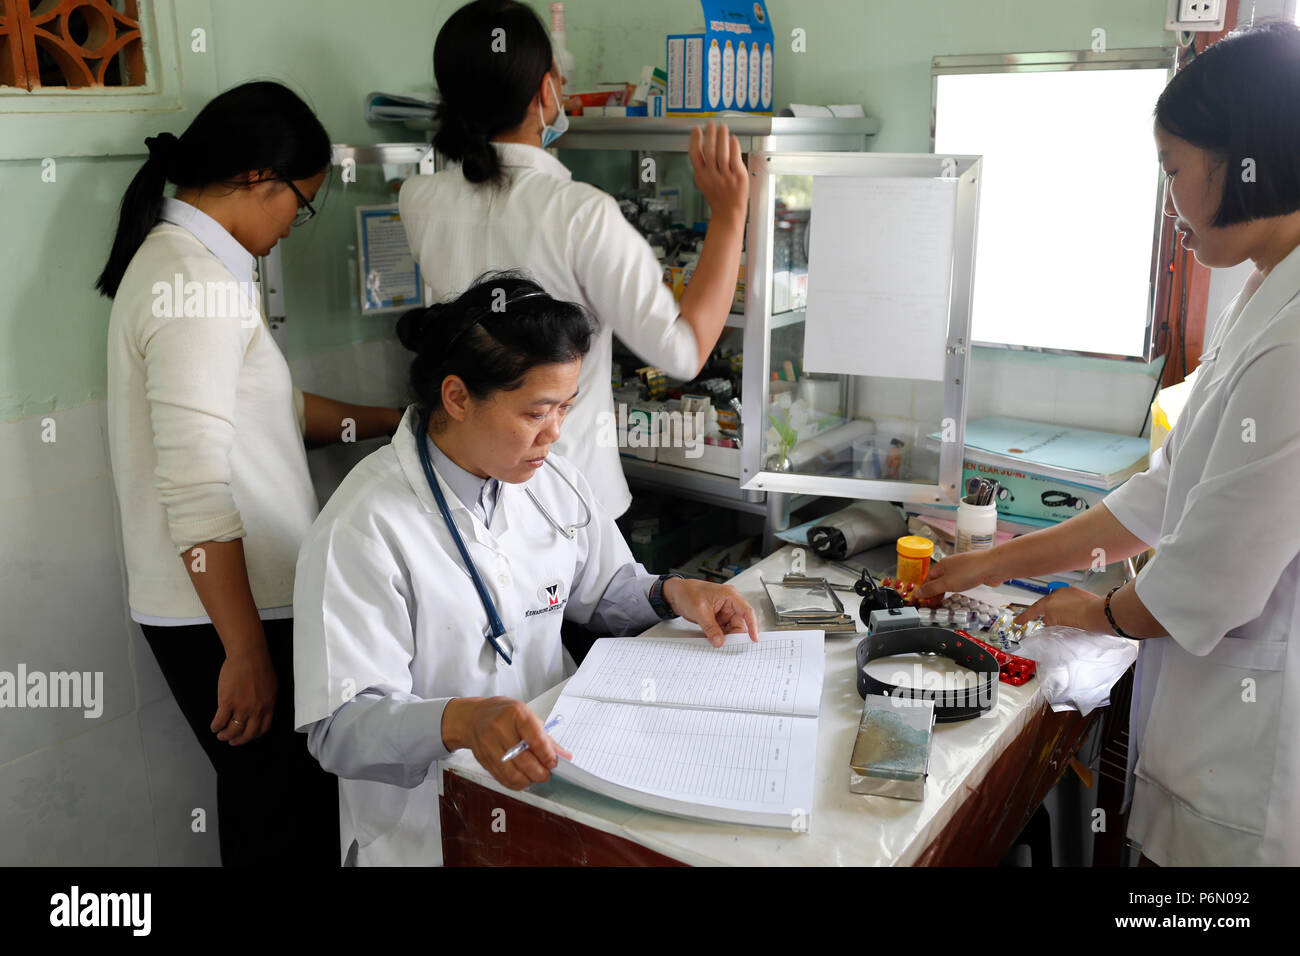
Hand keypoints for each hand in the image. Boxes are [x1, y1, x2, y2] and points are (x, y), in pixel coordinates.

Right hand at [211, 648, 276, 744]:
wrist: (248, 655)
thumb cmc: (259, 666)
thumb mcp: (271, 686)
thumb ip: (266, 700)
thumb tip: (261, 709)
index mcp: (268, 705)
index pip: (263, 728)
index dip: (254, 736)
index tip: (248, 736)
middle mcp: (256, 710)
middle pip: (248, 734)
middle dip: (239, 741)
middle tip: (232, 741)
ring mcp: (241, 707)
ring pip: (233, 730)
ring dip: (225, 736)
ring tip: (221, 735)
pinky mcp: (227, 702)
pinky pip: (220, 721)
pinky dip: (216, 726)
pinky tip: (214, 726)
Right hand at [445, 697, 571, 790]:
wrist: (473, 718)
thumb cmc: (503, 715)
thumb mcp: (527, 716)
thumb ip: (546, 738)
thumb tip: (564, 756)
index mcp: (516, 714)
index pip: (535, 739)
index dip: (547, 756)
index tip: (553, 763)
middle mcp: (500, 729)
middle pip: (524, 760)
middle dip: (540, 772)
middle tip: (546, 774)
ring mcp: (489, 745)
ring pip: (512, 774)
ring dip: (528, 780)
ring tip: (534, 777)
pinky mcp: (483, 759)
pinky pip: (502, 778)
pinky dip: (515, 783)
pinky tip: (522, 779)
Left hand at [662, 577, 759, 646]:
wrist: (675, 593)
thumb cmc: (688, 592)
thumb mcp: (700, 611)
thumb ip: (710, 628)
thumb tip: (719, 641)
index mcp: (730, 596)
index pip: (746, 611)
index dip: (753, 625)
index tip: (753, 638)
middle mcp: (730, 604)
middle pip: (740, 623)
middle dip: (736, 635)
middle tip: (732, 646)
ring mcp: (724, 612)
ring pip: (732, 629)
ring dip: (727, 637)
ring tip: (720, 643)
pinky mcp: (718, 619)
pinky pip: (724, 631)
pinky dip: (720, 637)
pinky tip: (716, 641)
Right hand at [689, 122, 748, 226]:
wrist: (728, 213)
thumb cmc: (717, 197)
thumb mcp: (703, 182)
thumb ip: (702, 166)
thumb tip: (702, 145)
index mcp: (701, 176)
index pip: (695, 154)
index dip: (695, 140)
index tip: (697, 129)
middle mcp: (712, 176)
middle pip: (709, 150)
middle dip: (710, 134)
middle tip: (711, 124)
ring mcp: (726, 177)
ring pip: (722, 152)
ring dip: (722, 137)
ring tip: (722, 127)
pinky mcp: (738, 177)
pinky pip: (735, 158)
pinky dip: (734, 146)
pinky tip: (733, 139)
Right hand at [912, 550, 1002, 601]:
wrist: (993, 566)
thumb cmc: (970, 571)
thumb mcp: (946, 583)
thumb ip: (931, 589)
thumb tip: (917, 592)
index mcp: (942, 565)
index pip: (928, 579)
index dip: (923, 590)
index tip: (919, 600)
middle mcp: (951, 565)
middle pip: (938, 580)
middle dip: (934, 592)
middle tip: (931, 605)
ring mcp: (962, 568)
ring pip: (949, 581)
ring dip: (944, 592)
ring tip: (942, 602)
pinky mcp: (973, 573)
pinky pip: (960, 582)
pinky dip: (956, 589)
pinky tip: (957, 594)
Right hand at [1012, 586, 1105, 629]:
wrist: (1099, 614)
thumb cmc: (1082, 620)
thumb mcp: (1059, 624)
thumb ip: (1049, 621)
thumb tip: (1046, 621)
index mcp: (1048, 603)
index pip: (1032, 610)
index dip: (1024, 617)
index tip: (1018, 621)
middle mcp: (1055, 594)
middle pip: (1044, 603)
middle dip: (1041, 611)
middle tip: (1038, 618)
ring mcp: (1066, 591)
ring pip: (1055, 600)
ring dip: (1055, 608)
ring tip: (1059, 617)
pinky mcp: (1077, 591)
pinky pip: (1065, 597)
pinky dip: (1065, 605)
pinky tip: (1070, 611)